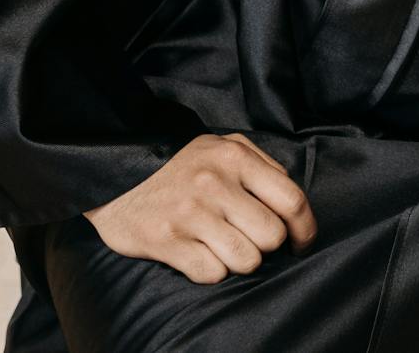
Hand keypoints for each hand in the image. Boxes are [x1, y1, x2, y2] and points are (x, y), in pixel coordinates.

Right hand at [83, 132, 317, 283]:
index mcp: (236, 159)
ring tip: (224, 247)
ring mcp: (190, 214)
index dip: (305, 229)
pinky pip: (211, 273)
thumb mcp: (222, 146)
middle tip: (251, 240)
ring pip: (246, 260)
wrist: (113, 170)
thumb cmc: (177, 162)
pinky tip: (200, 254)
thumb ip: (261, 165)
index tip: (301, 242)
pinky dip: (212, 270)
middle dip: (267, 245)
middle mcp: (215, 185)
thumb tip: (289, 200)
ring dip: (240, 260)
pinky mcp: (166, 240)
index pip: (292, 200)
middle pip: (271, 236)